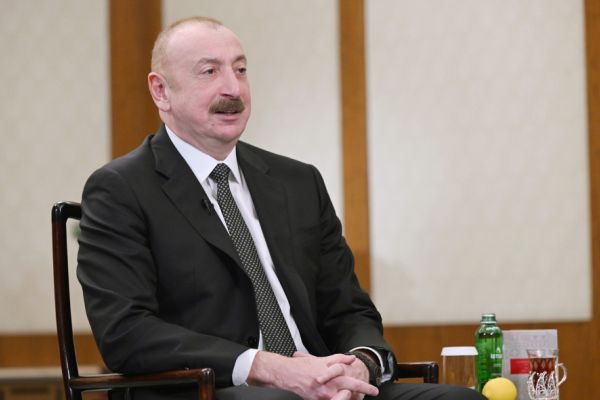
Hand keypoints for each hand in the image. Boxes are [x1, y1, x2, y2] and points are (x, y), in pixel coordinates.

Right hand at [247, 351, 377, 399]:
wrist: (285, 375)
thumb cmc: (301, 367)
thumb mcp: (321, 360)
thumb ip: (339, 359)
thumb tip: (352, 359)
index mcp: (331, 378)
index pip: (353, 383)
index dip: (365, 387)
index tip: (373, 390)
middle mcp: (328, 390)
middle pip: (350, 394)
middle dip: (361, 395)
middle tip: (370, 393)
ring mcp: (322, 398)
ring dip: (348, 398)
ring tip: (354, 396)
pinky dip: (338, 399)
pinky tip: (340, 396)